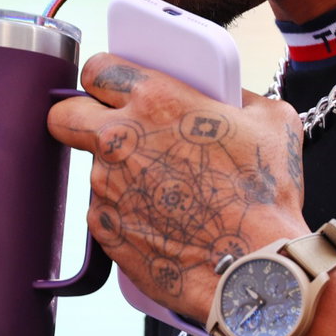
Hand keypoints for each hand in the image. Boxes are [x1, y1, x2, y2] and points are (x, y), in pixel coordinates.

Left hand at [47, 52, 311, 319]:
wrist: (251, 267)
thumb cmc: (263, 196)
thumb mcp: (271, 122)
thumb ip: (241, 97)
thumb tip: (232, 97)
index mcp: (154, 100)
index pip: (97, 68)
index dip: (105, 77)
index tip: (115, 88)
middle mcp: (119, 139)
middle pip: (64, 113)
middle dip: (79, 116)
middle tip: (108, 127)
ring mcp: (106, 185)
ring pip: (89, 166)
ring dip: (115, 170)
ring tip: (160, 187)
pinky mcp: (104, 226)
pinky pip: (102, 209)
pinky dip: (125, 211)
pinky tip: (160, 219)